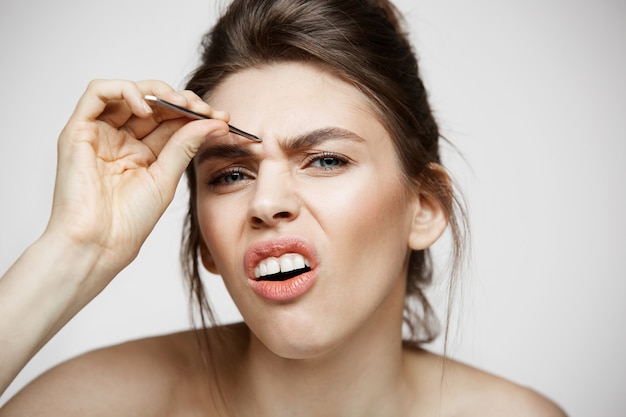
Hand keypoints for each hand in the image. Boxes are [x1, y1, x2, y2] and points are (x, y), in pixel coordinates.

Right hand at [45, 79, 227, 284]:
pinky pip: (97, 92)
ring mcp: (100, 133)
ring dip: (157, 91)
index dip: (196, 113)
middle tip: (205, 109)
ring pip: (128, 92)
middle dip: (182, 100)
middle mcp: (121, 139)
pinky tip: (146, 108)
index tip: (222, 117)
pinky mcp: (78, 130)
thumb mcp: (166, 177)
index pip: (171, 120)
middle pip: (153, 103)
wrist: (100, 243)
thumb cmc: (129, 221)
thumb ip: (185, 145)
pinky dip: (125, 90)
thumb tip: (215, 121)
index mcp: (144, 153)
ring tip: (179, 104)